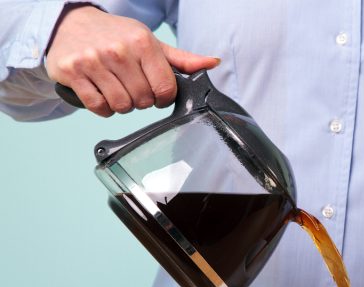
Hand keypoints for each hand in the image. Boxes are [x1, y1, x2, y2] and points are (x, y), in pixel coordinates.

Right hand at [46, 5, 219, 116]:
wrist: (71, 23)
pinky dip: (104, 108)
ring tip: (118, 89)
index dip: (164, 97)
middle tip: (134, 87)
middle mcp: (117, 51)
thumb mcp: (150, 42)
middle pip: (143, 101)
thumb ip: (182, 59)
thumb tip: (213, 63)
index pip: (165, 88)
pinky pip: (98, 107)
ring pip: (121, 106)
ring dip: (123, 105)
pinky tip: (103, 93)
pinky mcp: (73, 72)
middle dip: (142, 101)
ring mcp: (93, 61)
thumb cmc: (117, 36)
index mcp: (142, 43)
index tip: (158, 93)